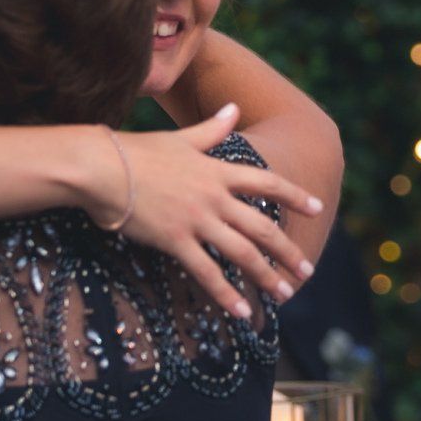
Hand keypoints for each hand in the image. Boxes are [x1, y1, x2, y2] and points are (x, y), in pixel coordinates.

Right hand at [97, 104, 323, 320]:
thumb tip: (234, 108)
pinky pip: (207, 272)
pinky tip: (242, 312)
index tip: (318, 208)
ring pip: (242, 253)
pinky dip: (226, 294)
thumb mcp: (181, 138)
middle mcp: (214, 197)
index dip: (295, 196)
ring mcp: (197, 220)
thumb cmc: (137, 151)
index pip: (268, 183)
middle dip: (287, 250)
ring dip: (266, 276)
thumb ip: (212, 129)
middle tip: (306, 270)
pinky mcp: (175, 241)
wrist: (102, 168)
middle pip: (262, 227)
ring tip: (284, 293)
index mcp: (218, 170)